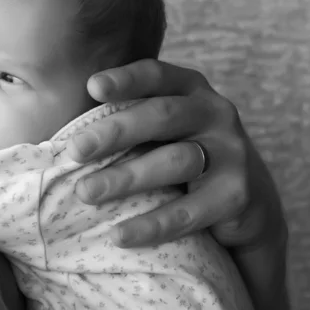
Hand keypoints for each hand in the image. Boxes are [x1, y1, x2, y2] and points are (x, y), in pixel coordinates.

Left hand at [69, 59, 287, 251]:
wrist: (246, 200)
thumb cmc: (183, 152)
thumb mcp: (164, 127)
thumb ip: (130, 116)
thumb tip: (63, 130)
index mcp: (191, 89)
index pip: (157, 75)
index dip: (126, 79)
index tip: (92, 87)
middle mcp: (215, 112)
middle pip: (163, 115)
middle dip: (115, 131)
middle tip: (75, 150)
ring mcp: (232, 152)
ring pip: (174, 161)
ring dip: (126, 178)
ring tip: (85, 193)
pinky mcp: (238, 194)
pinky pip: (189, 211)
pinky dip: (152, 224)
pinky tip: (118, 234)